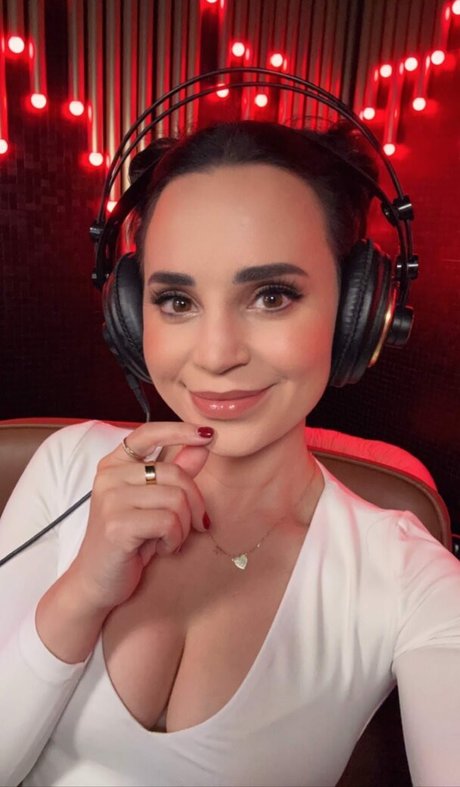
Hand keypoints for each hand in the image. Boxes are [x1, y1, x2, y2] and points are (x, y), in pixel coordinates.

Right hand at [68, 422, 213, 613]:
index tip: (208, 435)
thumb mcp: (154, 503)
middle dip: (195, 503)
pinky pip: (169, 522)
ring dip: (183, 526)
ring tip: (169, 539)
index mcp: (114, 465)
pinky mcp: (117, 525)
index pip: (148, 433)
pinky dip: (175, 539)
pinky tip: (162, 548)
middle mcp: (109, 476)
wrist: (96, 582)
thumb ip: (176, 471)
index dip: (180, 430)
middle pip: (175, 474)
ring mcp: (110, 499)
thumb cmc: (129, 540)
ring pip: (176, 500)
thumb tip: (203, 444)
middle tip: (195, 524)